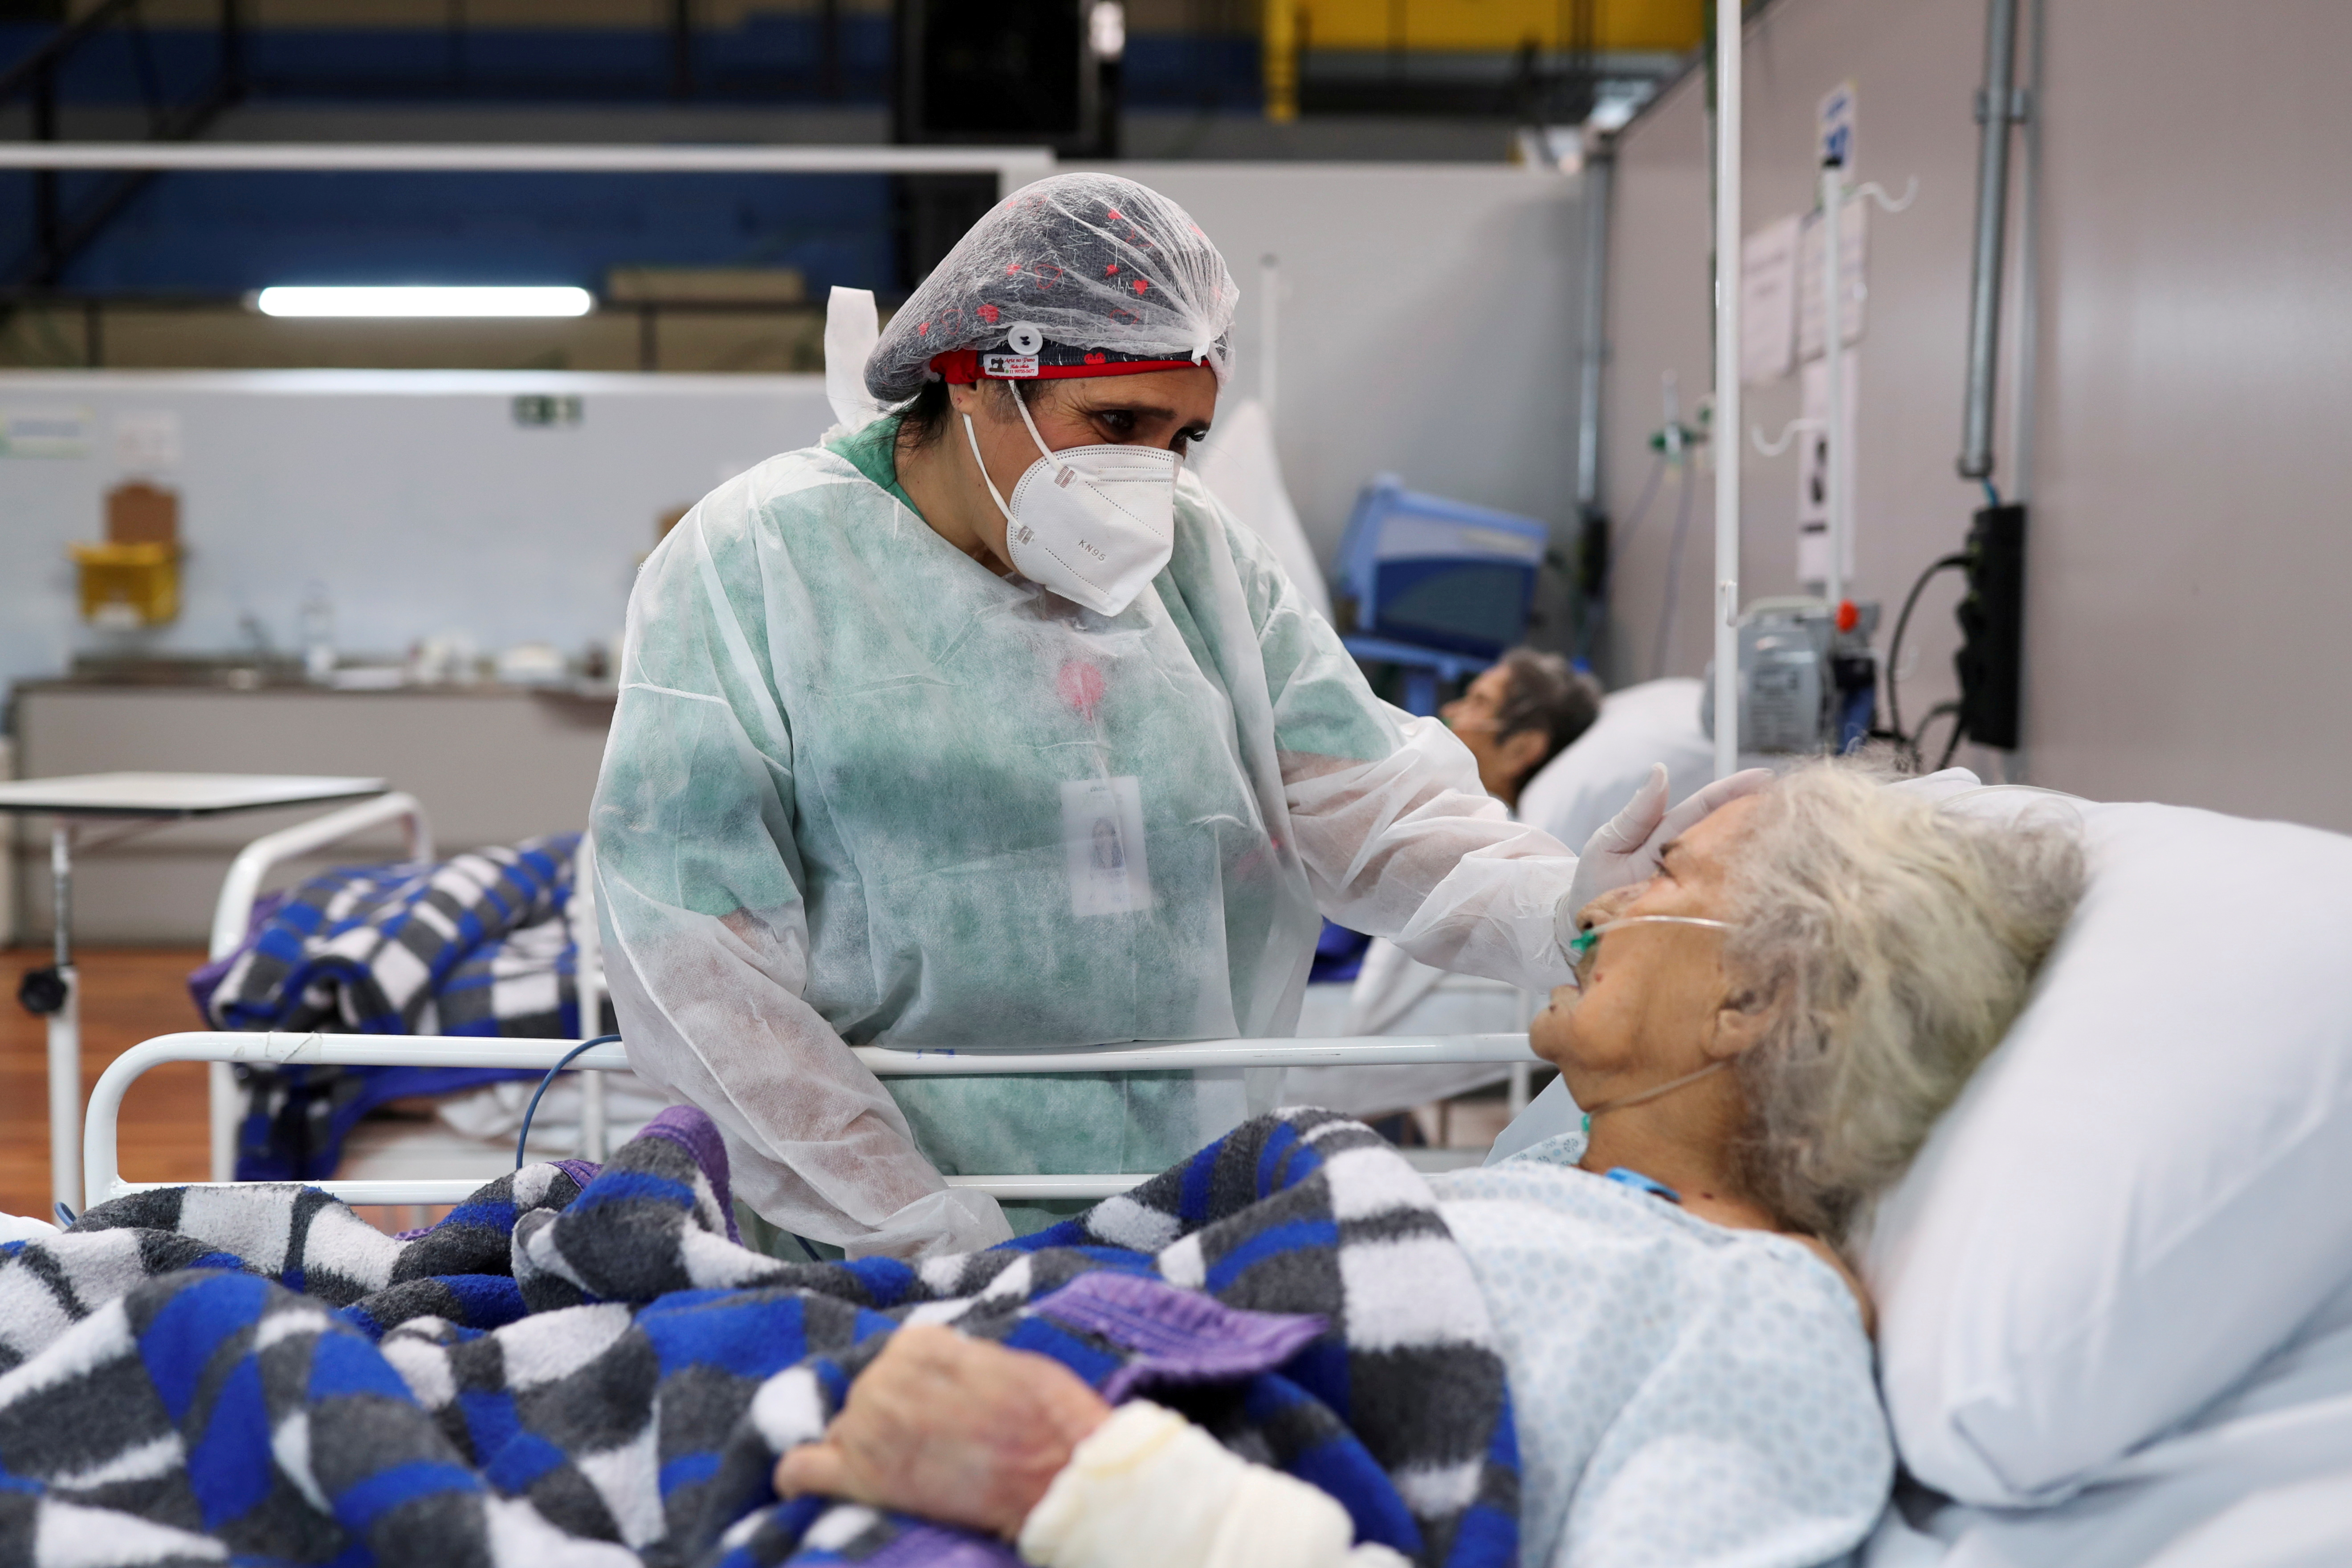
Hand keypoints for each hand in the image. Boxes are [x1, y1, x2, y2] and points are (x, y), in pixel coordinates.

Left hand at [773, 1324, 1113, 1538]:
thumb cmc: (1047, 1417)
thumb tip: (937, 1373)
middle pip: (867, 1398)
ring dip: (866, 1450)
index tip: (938, 1409)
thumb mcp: (1005, 1359)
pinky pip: (800, 1472)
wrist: (1058, 1475)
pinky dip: (800, 1477)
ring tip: (911, 1471)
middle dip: (893, 1421)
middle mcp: (883, 1377)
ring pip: (843, 1433)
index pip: (893, 1361)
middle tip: (935, 1447)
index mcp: (918, 1342)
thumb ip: (954, 1358)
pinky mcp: (861, 1479)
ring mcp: (868, 1428)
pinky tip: (817, 1482)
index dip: (916, 1389)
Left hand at [1560, 764, 1771, 951]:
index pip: (1707, 808)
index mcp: (1671, 837)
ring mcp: (1694, 890)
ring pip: (1733, 866)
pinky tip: (1767, 887)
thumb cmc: (1594, 881)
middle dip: (1761, 816)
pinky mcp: (1695, 920)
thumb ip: (1637, 813)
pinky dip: (1743, 895)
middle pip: (1729, 834)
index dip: (1735, 792)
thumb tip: (1661, 771)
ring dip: (1760, 851)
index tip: (1765, 777)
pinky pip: (1722, 904)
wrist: (1581, 929)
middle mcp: (1689, 861)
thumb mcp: (1609, 842)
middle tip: (1794, 802)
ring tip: (1792, 835)